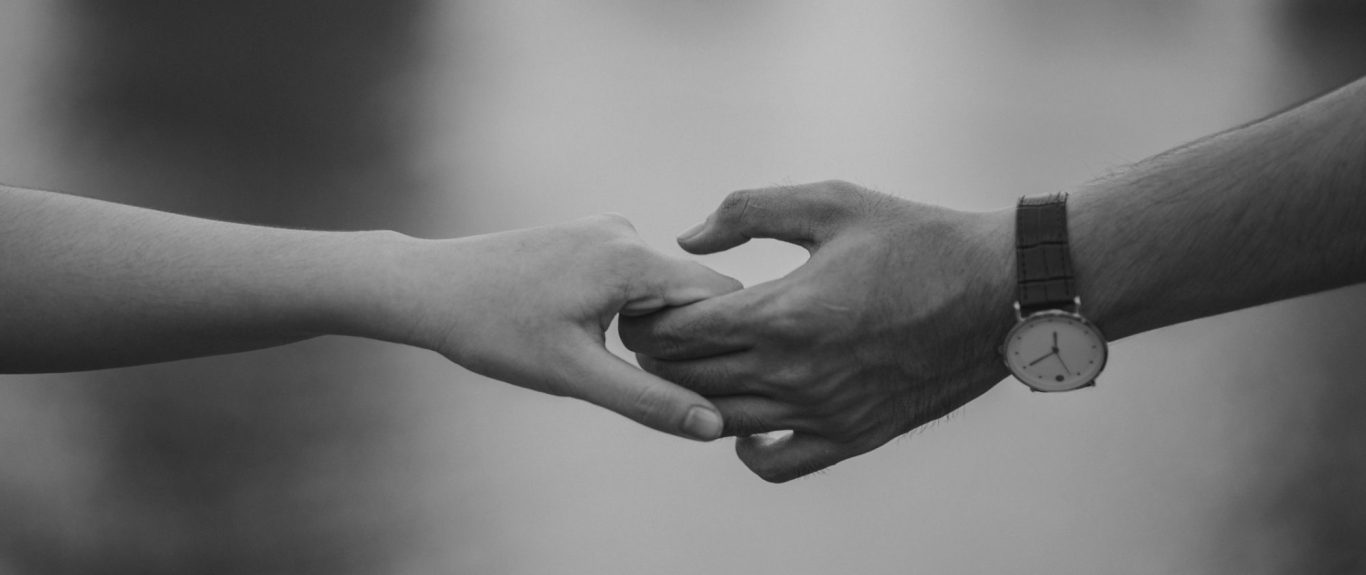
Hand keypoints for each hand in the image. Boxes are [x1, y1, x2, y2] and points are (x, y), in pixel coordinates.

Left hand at [385, 214, 740, 440]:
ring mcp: (605, 231)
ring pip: (663, 288)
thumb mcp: (575, 375)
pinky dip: (629, 311)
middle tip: (650, 383)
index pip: (722, 295)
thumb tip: (713, 426)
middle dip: (686, 340)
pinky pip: (634, 278)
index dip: (725, 342)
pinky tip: (585, 336)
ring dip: (654, 328)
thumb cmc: (494, 330)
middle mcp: (626, 232)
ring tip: (604, 359)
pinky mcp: (587, 238)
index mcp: (632, 258)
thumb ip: (649, 400)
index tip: (710, 385)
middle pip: (694, 292)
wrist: (429, 288)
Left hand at [620, 181, 1016, 480]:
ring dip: (692, 397)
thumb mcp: (832, 203)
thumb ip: (749, 211)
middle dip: (658, 357)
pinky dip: (746, 448)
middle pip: (687, 380)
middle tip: (656, 335)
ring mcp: (822, 412)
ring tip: (691, 368)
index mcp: (784, 313)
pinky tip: (746, 419)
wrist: (997, 292)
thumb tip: (688, 239)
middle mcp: (795, 373)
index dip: (648, 319)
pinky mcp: (851, 436)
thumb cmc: (915, 239)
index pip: (678, 333)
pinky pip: (775, 464)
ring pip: (719, 422)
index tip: (646, 305)